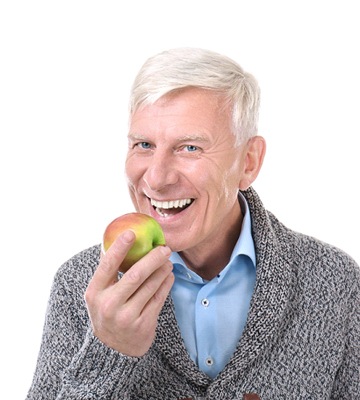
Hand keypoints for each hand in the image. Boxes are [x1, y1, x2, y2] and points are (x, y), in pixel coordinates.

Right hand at [85, 230, 173, 356]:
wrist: (113, 348)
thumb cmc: (107, 310)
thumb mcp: (99, 294)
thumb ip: (107, 271)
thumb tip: (118, 239)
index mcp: (95, 293)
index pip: (107, 266)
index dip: (119, 248)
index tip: (132, 233)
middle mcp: (109, 305)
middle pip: (135, 275)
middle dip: (153, 258)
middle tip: (164, 248)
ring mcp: (126, 317)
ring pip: (150, 287)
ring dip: (162, 270)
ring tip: (168, 261)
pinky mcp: (143, 325)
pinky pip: (158, 299)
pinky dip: (166, 284)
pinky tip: (169, 276)